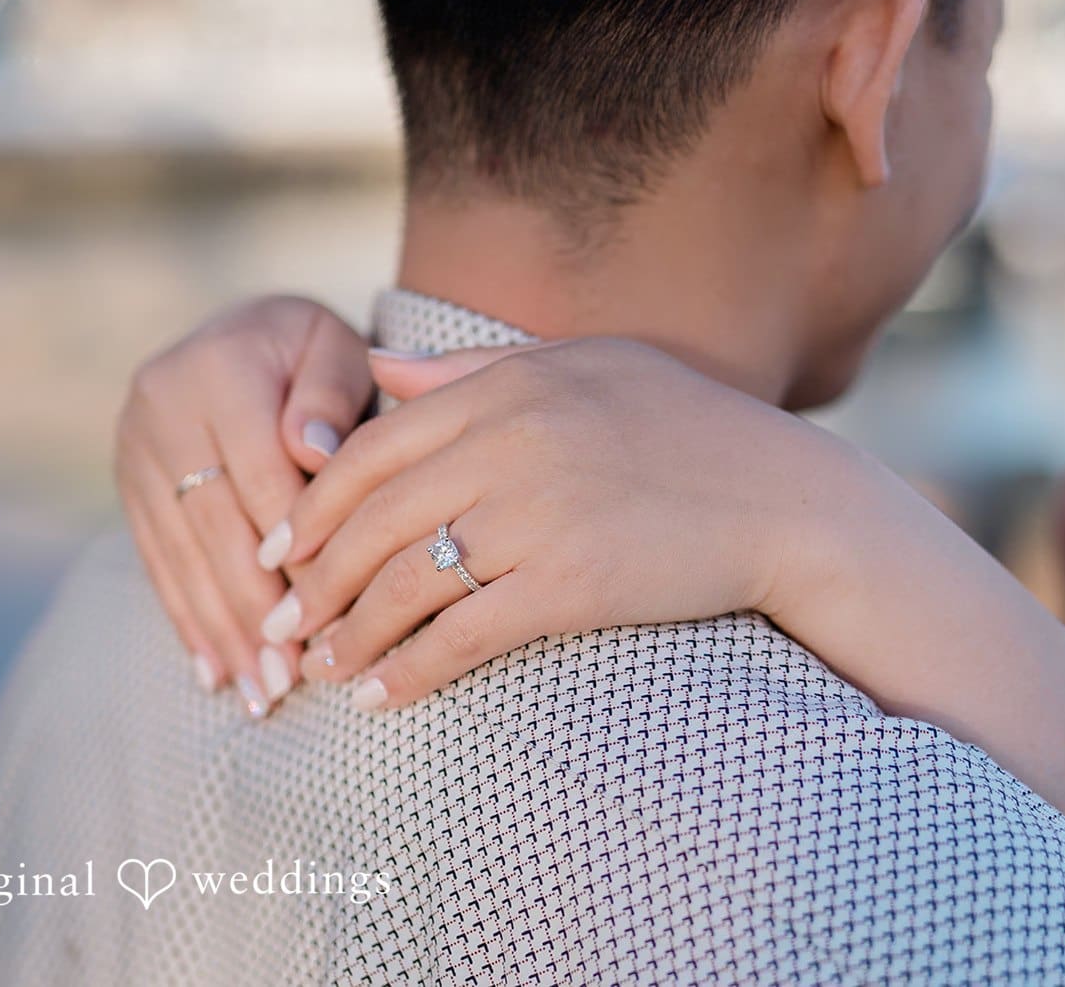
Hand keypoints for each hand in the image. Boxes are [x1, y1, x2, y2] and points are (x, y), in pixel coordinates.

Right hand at [113, 295, 374, 716]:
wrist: (243, 334)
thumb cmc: (312, 353)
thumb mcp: (337, 350)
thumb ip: (330, 396)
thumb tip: (312, 450)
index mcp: (218, 369)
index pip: (260, 476)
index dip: (294, 549)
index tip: (328, 615)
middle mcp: (161, 406)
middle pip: (213, 527)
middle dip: (254, 609)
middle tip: (290, 680)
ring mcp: (133, 447)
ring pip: (181, 554)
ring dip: (222, 630)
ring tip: (261, 694)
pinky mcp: (126, 482)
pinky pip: (157, 560)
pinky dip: (188, 618)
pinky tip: (213, 671)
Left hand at [255, 337, 861, 708]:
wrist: (782, 498)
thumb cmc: (688, 426)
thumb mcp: (585, 365)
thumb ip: (473, 368)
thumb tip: (379, 369)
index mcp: (504, 388)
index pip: (370, 450)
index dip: (312, 507)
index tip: (282, 551)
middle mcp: (509, 444)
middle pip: (373, 521)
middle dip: (314, 581)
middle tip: (284, 621)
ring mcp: (537, 515)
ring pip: (404, 583)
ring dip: (350, 635)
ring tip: (323, 669)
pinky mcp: (568, 584)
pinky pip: (461, 635)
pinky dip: (409, 672)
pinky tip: (382, 699)